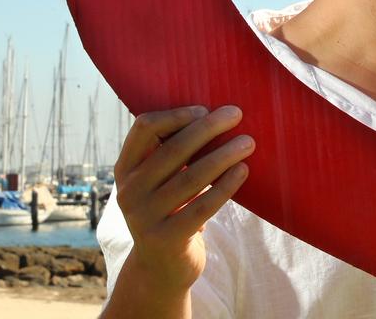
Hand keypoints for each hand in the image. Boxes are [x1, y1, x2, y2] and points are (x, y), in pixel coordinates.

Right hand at [113, 105, 253, 289]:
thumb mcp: (161, 181)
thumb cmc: (171, 210)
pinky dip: (226, 185)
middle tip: (237, 114)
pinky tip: (243, 170)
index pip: (144, 128)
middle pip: (172, 149)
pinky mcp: (166, 238)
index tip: (204, 109)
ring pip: (191, 178)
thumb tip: (217, 113)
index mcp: (126, 169)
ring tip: (248, 142)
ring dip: (224, 155)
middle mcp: (129, 191)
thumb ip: (173, 153)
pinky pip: (203, 206)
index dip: (175, 115)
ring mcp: (144, 217)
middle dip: (208, 128)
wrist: (161, 267)